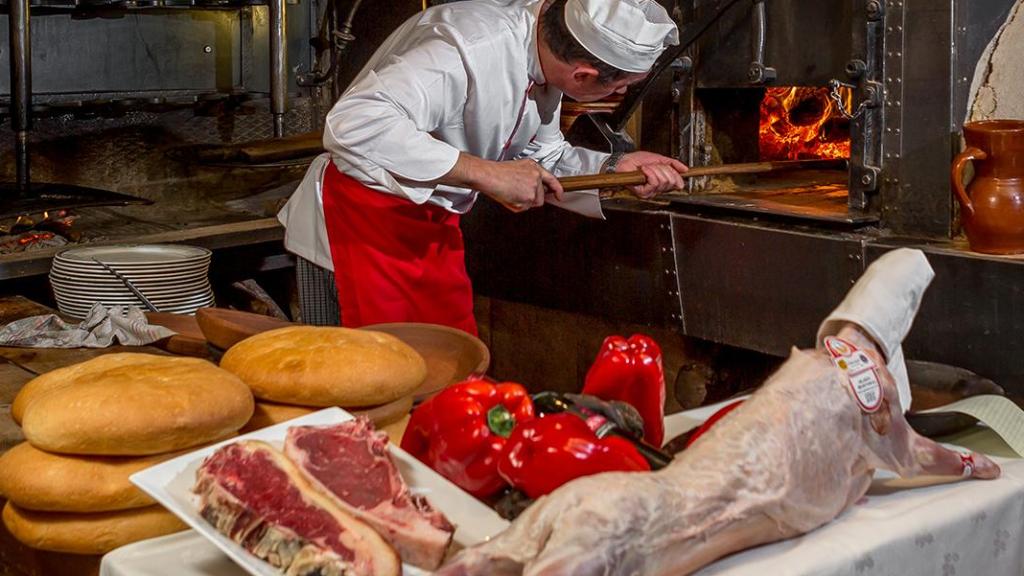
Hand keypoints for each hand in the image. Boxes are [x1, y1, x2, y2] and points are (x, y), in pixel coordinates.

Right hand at [440, 154, 563, 212]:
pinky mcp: (529, 197)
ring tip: (510, 193)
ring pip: (532, 203)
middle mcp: (536, 176)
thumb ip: (529, 177)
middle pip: (540, 197)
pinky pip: (524, 208)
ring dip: (522, 202)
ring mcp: (534, 187)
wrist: (487, 175)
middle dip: (530, 198)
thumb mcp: (517, 167)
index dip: (557, 189)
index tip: (560, 195)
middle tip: (515, 193)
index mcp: (534, 167)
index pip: (551, 179)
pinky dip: (516, 206)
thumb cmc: (496, 172)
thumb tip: (532, 189)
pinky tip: (508, 197)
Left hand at [616, 152, 687, 198]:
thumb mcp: (659, 159)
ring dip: (654, 170)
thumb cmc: (637, 161)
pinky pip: (654, 182)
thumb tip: (685, 169)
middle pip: (671, 181)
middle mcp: (657, 189)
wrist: (624, 161)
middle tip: (654, 166)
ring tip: (646, 168)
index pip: (677, 182)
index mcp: (662, 182)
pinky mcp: (643, 193)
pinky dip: (649, 173)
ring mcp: (650, 192)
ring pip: (663, 181)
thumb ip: (673, 164)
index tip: (670, 166)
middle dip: (663, 169)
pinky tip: (644, 171)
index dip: (675, 173)